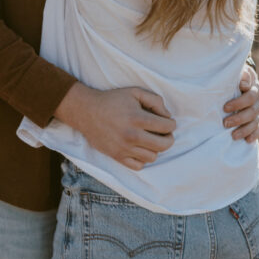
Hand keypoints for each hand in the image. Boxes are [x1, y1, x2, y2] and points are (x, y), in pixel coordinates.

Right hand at [55, 83, 175, 170]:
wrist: (87, 111)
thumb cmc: (112, 100)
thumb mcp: (135, 92)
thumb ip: (155, 101)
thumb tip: (168, 116)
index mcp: (137, 118)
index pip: (167, 127)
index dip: (171, 124)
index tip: (168, 122)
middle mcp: (132, 136)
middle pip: (163, 145)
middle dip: (169, 138)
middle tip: (164, 133)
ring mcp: (124, 148)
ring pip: (152, 157)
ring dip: (155, 148)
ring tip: (150, 140)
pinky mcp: (117, 157)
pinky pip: (138, 166)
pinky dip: (142, 159)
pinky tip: (139, 148)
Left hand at [222, 64, 258, 142]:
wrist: (241, 80)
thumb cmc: (236, 76)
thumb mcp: (239, 71)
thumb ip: (242, 75)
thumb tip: (244, 84)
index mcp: (255, 88)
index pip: (250, 97)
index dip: (238, 103)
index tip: (225, 108)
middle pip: (252, 112)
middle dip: (239, 118)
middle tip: (225, 123)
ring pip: (255, 122)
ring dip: (244, 130)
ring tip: (233, 136)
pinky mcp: (257, 120)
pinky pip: (258, 129)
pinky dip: (254, 135)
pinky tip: (247, 141)